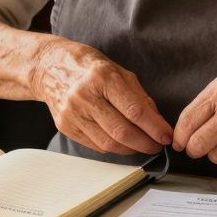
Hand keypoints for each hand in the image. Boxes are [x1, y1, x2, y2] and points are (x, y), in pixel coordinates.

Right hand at [28, 39, 171, 155]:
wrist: (50, 68)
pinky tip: (122, 143)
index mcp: (102, 77)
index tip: (167, 135)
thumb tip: (158, 122)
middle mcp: (85, 96)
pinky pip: (95, 146)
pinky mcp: (65, 126)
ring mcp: (72, 113)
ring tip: (143, 146)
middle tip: (158, 145)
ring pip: (108, 143)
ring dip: (131, 149)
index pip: (134, 110)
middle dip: (145, 143)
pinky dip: (113, 147)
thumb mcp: (118, 71)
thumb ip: (139, 96)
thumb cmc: (89, 67)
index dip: (154, 127)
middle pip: (121, 131)